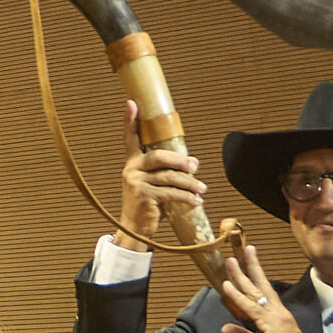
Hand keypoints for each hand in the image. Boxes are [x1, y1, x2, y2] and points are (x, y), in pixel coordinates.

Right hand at [113, 99, 205, 251]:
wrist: (134, 229)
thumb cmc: (147, 205)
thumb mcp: (151, 184)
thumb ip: (165, 171)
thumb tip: (193, 163)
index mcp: (132, 162)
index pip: (130, 138)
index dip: (130, 121)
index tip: (131, 103)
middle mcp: (131, 169)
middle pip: (159, 156)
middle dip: (181, 161)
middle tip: (196, 166)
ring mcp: (135, 182)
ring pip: (169, 177)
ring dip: (190, 183)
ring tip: (202, 189)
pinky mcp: (143, 196)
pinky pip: (171, 193)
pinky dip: (187, 197)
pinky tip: (196, 201)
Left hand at [216, 243, 322, 332]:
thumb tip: (226, 327)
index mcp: (276, 316)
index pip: (261, 293)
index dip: (251, 279)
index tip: (243, 265)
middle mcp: (277, 312)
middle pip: (259, 285)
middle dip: (248, 268)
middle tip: (239, 252)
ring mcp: (276, 316)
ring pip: (255, 291)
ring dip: (240, 276)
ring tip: (230, 261)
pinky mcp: (273, 324)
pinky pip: (251, 308)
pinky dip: (238, 296)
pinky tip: (228, 286)